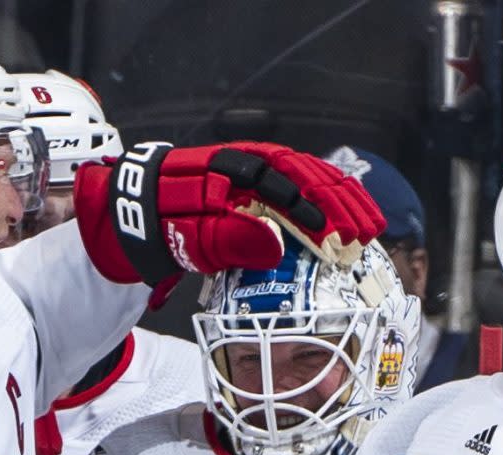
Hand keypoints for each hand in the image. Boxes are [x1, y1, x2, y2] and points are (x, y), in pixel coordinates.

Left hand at [73, 141, 384, 285]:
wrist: (132, 215)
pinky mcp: (259, 188)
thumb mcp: (190, 241)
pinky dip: (327, 202)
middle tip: (366, 233)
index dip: (315, 210)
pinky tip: (346, 217)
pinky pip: (301, 188)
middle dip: (340, 204)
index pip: (285, 183)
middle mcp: (248, 164)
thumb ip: (231, 239)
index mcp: (231, 171)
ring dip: (342, 200)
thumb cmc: (160, 226)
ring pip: (310, 177)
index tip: (338, 237)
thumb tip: (276, 243)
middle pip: (306, 174)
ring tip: (370, 224)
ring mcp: (255, 173)